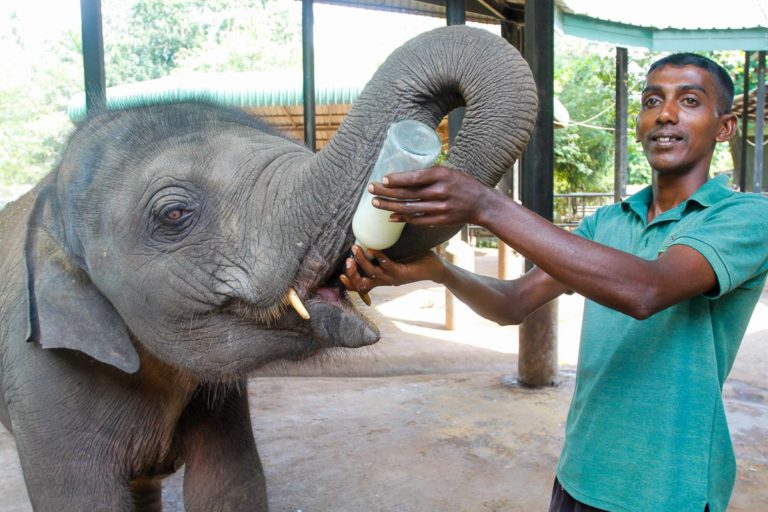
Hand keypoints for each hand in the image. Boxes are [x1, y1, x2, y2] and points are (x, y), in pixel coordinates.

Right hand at [341, 245, 443, 294]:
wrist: (435, 268)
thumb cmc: (414, 260)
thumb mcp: (395, 258)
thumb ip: (382, 253)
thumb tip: (369, 238)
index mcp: (381, 278)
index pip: (361, 286)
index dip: (349, 283)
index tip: (340, 274)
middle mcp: (385, 280)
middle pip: (362, 284)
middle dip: (352, 274)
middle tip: (347, 260)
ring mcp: (393, 278)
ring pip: (372, 273)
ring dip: (362, 261)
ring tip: (356, 248)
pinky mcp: (402, 273)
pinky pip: (388, 266)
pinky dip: (379, 257)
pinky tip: (373, 249)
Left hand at [368, 166, 492, 226]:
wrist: (481, 204)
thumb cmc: (462, 184)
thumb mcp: (449, 172)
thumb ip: (429, 174)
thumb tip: (403, 176)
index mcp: (442, 175)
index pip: (415, 177)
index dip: (397, 179)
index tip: (383, 178)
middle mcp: (440, 191)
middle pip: (407, 193)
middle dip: (386, 191)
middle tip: (371, 189)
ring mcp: (440, 208)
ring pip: (409, 208)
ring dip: (390, 206)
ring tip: (376, 203)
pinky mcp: (440, 220)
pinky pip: (417, 220)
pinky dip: (403, 219)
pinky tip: (391, 217)